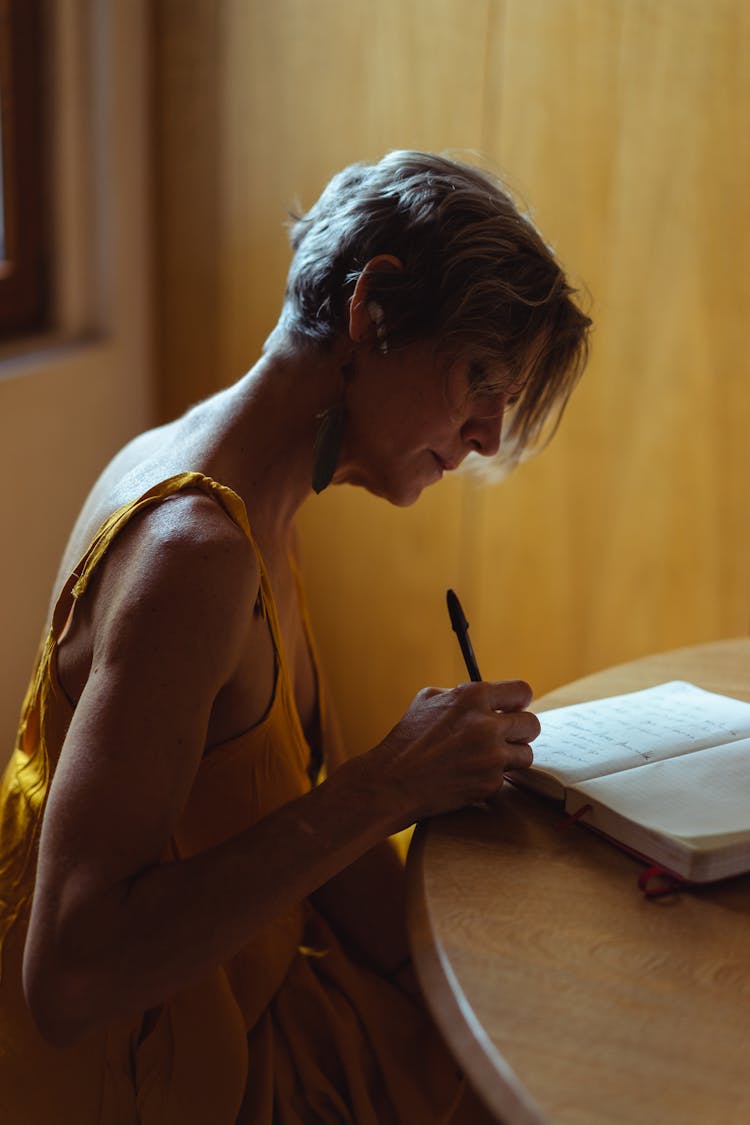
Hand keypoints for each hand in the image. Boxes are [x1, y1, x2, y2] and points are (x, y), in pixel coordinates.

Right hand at [369, 680, 539, 827]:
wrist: (394, 782)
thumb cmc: (407, 739)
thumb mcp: (427, 699)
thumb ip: (460, 694)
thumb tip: (483, 696)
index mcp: (473, 696)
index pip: (522, 691)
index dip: (519, 701)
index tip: (514, 708)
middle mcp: (487, 724)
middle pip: (532, 724)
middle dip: (520, 730)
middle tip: (506, 735)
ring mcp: (491, 756)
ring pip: (526, 753)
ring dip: (511, 755)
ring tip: (489, 757)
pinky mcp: (490, 783)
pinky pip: (506, 776)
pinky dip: (492, 776)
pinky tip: (471, 774)